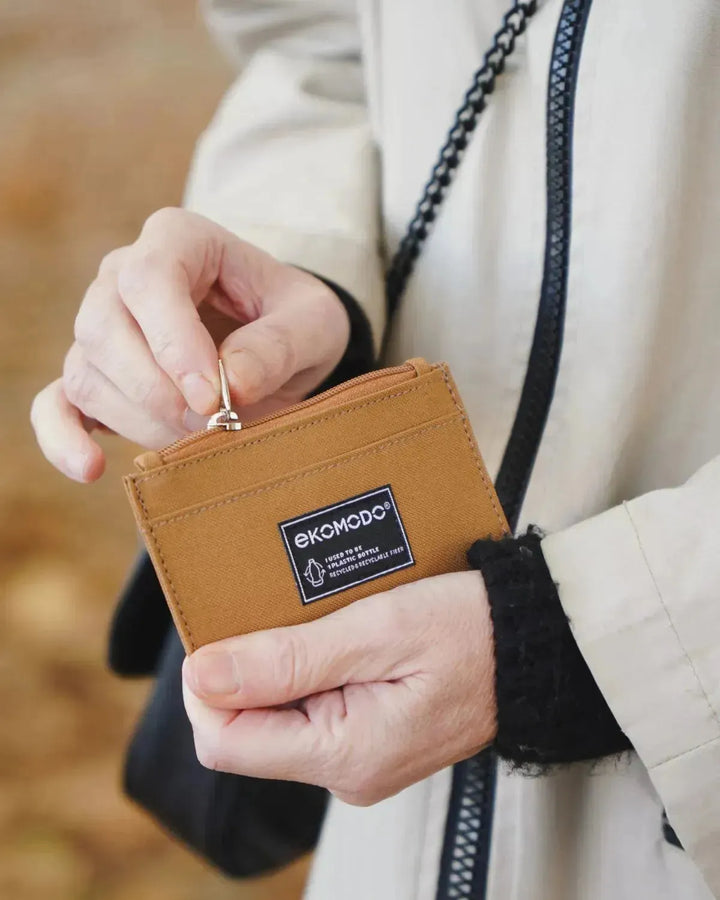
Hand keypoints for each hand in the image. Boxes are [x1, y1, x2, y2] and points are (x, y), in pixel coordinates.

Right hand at [31, 208, 349, 481]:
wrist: (281, 344)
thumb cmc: (295, 321)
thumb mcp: (314, 323)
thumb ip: (279, 346)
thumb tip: (231, 386)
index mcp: (180, 240)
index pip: (150, 278)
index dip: (174, 342)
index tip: (213, 396)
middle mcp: (124, 275)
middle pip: (104, 328)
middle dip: (158, 390)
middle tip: (214, 424)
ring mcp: (102, 326)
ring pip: (87, 373)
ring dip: (141, 420)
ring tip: (200, 440)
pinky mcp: (95, 376)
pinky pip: (55, 404)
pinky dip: (63, 439)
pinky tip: (92, 468)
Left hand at [182, 571, 496, 805]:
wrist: (536, 643)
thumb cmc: (470, 629)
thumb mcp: (376, 631)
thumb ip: (287, 660)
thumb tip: (204, 675)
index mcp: (346, 756)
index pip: (225, 743)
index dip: (206, 688)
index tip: (220, 631)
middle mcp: (348, 772)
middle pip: (247, 732)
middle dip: (244, 673)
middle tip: (272, 613)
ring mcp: (359, 759)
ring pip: (277, 718)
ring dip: (276, 666)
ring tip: (310, 618)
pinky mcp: (370, 739)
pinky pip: (310, 711)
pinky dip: (305, 670)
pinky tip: (329, 634)